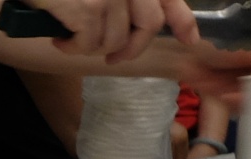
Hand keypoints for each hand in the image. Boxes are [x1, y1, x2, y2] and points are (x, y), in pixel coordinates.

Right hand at [38, 0, 198, 62]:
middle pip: (149, 25)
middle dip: (132, 49)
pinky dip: (72, 48)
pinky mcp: (89, 9)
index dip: (183, 21)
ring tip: (73, 39)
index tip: (190, 39)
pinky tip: (60, 40)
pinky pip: (89, 44)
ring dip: (92, 47)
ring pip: (115, 40)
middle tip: (114, 58)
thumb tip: (139, 26)